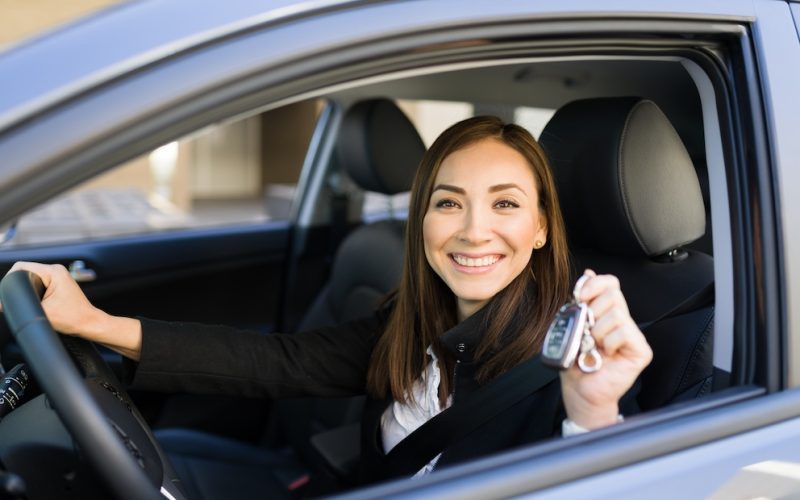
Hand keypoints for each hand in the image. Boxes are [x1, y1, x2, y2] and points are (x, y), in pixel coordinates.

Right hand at [2, 261, 101, 335]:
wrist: (89, 324)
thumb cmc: (73, 318)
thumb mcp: (43, 313)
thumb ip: (23, 305)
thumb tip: (6, 304)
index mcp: (54, 272)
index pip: (21, 267)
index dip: (10, 280)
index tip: (7, 294)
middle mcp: (56, 270)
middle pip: (25, 272)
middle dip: (18, 286)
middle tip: (15, 300)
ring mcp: (57, 276)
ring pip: (31, 278)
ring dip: (25, 289)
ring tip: (26, 301)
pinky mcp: (57, 284)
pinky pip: (38, 283)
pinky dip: (32, 292)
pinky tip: (33, 301)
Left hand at [559, 269, 652, 428]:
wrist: (579, 391)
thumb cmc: (574, 362)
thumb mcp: (572, 326)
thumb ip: (580, 301)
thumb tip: (588, 273)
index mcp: (606, 313)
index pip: (610, 284)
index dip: (595, 285)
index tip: (580, 297)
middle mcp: (622, 321)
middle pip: (613, 294)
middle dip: (592, 311)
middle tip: (586, 331)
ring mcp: (633, 336)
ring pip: (617, 314)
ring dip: (597, 332)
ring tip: (594, 347)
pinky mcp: (641, 351)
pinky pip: (624, 332)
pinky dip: (608, 343)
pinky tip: (604, 355)